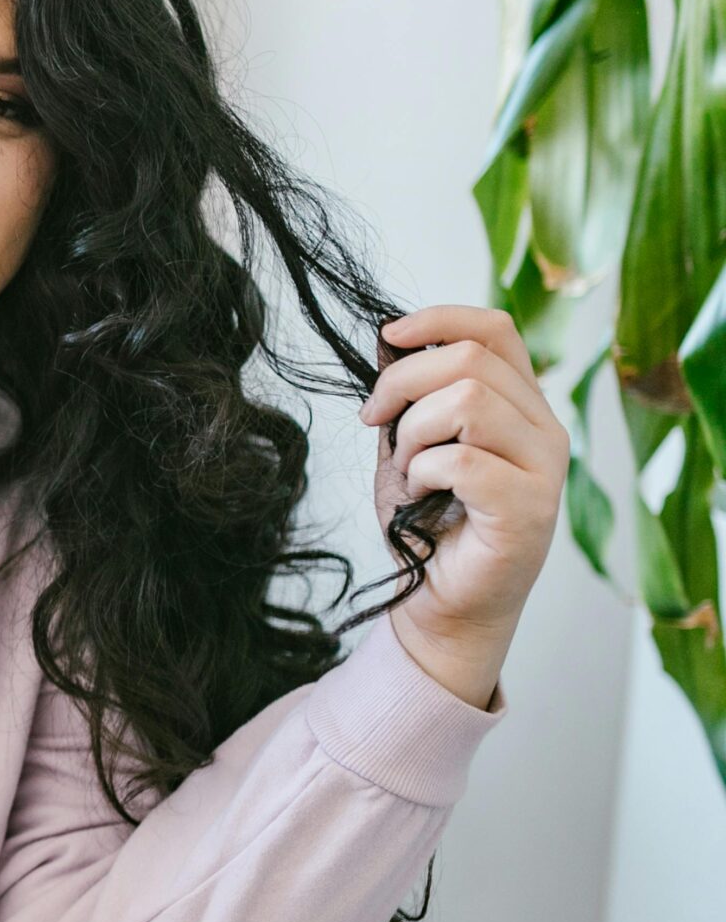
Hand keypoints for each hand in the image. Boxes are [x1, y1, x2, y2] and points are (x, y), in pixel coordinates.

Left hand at [356, 304, 561, 708]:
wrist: (439, 601)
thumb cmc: (426, 524)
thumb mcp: (408, 447)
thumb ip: (410, 399)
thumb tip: (391, 341)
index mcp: (520, 404)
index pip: (494, 328)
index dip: (438, 319)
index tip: (388, 337)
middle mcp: (544, 428)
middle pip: (470, 360)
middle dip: (402, 384)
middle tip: (376, 422)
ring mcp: (544, 467)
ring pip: (468, 402)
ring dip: (414, 434)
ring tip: (408, 470)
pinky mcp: (529, 508)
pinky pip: (462, 460)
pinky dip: (423, 472)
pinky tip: (421, 495)